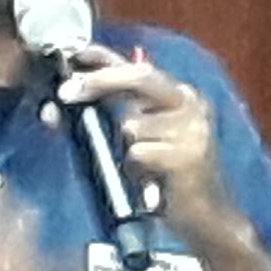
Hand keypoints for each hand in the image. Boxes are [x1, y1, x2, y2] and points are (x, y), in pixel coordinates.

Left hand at [57, 45, 251, 255]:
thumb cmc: (168, 178)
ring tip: (143, 169)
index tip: (72, 55)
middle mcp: (191, 105)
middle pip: (140, 77)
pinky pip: (137, 154)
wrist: (206, 216)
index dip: (104, 57)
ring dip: (125, 149)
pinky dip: (134, 170)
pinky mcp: (188, 155)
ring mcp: (192, 129)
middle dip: (99, 81)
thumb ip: (116, 113)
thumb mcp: (144, 138)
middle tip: (65, 92)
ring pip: (131, 125)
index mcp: (181, 96)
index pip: (139, 66)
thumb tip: (63, 101)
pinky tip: (151, 181)